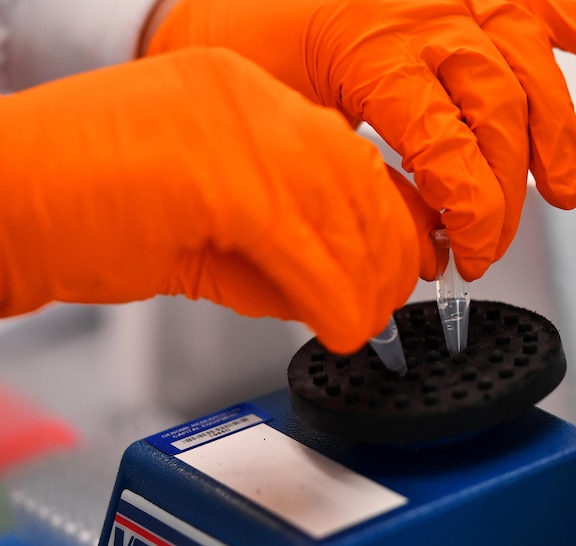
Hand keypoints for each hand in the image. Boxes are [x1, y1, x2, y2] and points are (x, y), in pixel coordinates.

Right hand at [0, 49, 418, 353]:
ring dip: (361, 280)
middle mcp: (242, 95)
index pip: (348, 151)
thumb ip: (275, 250)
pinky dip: (327, 293)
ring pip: (335, 208)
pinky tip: (335, 325)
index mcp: (242, 95)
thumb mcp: (204, 227)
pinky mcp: (210, 170)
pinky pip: (297, 241)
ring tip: (361, 326)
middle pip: (353, 176)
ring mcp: (225, 123)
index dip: (388, 213)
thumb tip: (340, 291)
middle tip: (384, 306)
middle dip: (383, 252)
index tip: (402, 260)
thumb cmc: (80, 211)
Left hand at [143, 0, 575, 280]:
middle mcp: (420, 10)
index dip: (473, 213)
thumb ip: (355, 178)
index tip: (467, 255)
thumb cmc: (229, 49)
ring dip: (559, 129)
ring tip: (566, 186)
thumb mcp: (279, 124)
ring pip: (530, 58)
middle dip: (508, 192)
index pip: (453, 146)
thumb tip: (414, 235)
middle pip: (501, 108)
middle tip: (490, 245)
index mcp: (373, 48)